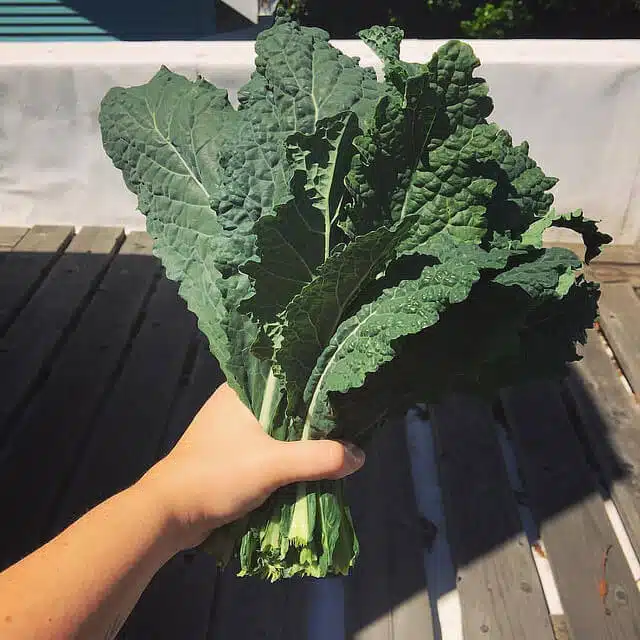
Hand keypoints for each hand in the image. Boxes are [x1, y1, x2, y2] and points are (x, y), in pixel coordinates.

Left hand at [140, 383, 365, 550]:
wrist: (169, 514)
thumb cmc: (217, 475)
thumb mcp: (272, 465)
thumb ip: (318, 459)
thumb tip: (359, 456)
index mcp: (242, 391)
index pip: (289, 376)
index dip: (318, 384)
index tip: (346, 393)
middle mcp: (237, 404)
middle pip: (288, 406)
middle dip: (314, 419)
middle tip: (347, 424)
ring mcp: (233, 430)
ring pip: (279, 429)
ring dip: (301, 441)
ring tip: (335, 443)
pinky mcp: (232, 454)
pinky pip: (269, 448)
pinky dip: (287, 456)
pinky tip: (308, 463)